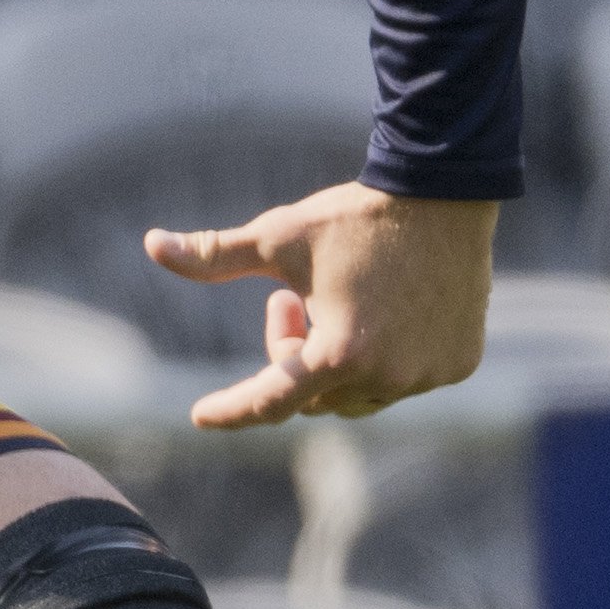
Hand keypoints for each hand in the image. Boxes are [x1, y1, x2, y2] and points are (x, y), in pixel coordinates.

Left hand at [144, 181, 498, 430]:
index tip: (200, 416)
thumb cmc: (353, 217)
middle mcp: (388, 375)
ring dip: (335, 361)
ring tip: (330, 301)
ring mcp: (428, 374)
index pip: (271, 399)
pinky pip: (405, 378)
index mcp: (340, 353)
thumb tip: (151, 244)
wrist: (444, 192)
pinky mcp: (458, 363)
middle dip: (291, 354)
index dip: (233, 408)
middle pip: (315, 395)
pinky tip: (383, 311)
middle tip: (283, 301)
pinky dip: (383, 357)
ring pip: (360, 393)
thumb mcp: (278, 237)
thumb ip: (214, 255)